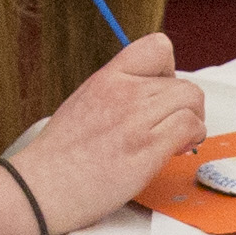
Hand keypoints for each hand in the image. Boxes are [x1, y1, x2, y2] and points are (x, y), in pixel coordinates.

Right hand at [0, 30, 207, 232]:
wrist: (42, 188)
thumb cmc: (59, 158)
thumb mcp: (84, 104)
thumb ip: (117, 95)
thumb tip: (147, 99)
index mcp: (107, 79)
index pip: (156, 46)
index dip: (169, 69)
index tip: (163, 92)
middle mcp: (123, 92)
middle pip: (181, 81)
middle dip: (184, 106)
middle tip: (171, 127)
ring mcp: (136, 118)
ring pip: (191, 99)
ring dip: (193, 121)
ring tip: (177, 141)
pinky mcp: (147, 147)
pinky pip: (190, 125)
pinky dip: (192, 138)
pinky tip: (177, 150)